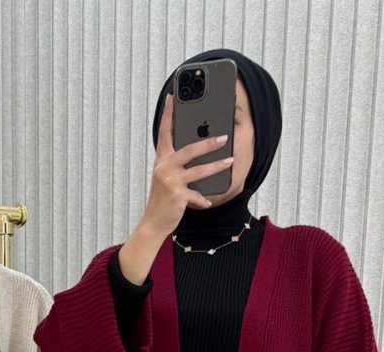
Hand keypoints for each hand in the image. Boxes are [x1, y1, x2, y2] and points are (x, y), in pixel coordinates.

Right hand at [143, 93, 234, 236]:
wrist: (153, 222)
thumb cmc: (163, 198)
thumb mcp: (168, 177)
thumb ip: (179, 163)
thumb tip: (200, 150)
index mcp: (162, 160)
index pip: (165, 132)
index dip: (168, 114)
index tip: (172, 97)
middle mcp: (164, 168)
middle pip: (190, 150)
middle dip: (209, 143)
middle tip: (225, 137)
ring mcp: (170, 181)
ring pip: (198, 171)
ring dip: (216, 166)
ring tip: (229, 161)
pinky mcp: (177, 196)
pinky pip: (196, 195)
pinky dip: (203, 199)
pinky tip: (208, 202)